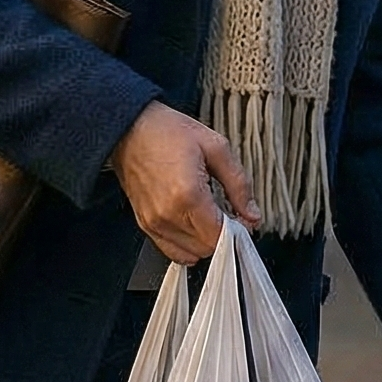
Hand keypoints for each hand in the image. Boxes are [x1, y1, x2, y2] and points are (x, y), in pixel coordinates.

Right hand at [108, 101, 257, 262]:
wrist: (129, 128)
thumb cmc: (166, 132)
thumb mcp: (216, 148)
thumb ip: (239, 185)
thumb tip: (252, 214)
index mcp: (188, 195)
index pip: (220, 236)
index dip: (238, 231)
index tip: (243, 218)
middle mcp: (167, 214)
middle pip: (207, 248)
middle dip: (224, 235)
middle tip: (228, 213)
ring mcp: (153, 222)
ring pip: (191, 253)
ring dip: (205, 240)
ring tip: (208, 215)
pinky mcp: (144, 224)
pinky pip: (172, 251)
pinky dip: (188, 245)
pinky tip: (194, 225)